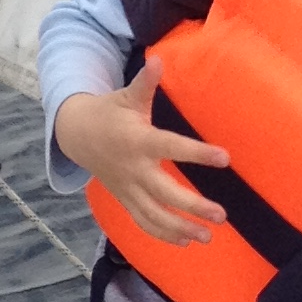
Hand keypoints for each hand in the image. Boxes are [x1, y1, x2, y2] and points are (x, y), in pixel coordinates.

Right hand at [52, 57, 230, 243]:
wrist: (76, 135)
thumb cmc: (109, 112)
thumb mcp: (126, 96)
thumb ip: (145, 82)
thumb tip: (158, 59)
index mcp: (137, 141)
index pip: (171, 147)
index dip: (197, 154)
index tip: (225, 158)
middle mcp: (133, 169)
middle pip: (164, 193)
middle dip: (193, 206)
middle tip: (222, 215)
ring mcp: (127, 188)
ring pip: (153, 215)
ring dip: (180, 228)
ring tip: (207, 237)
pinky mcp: (124, 199)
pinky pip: (142, 222)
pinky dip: (162, 234)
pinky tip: (185, 242)